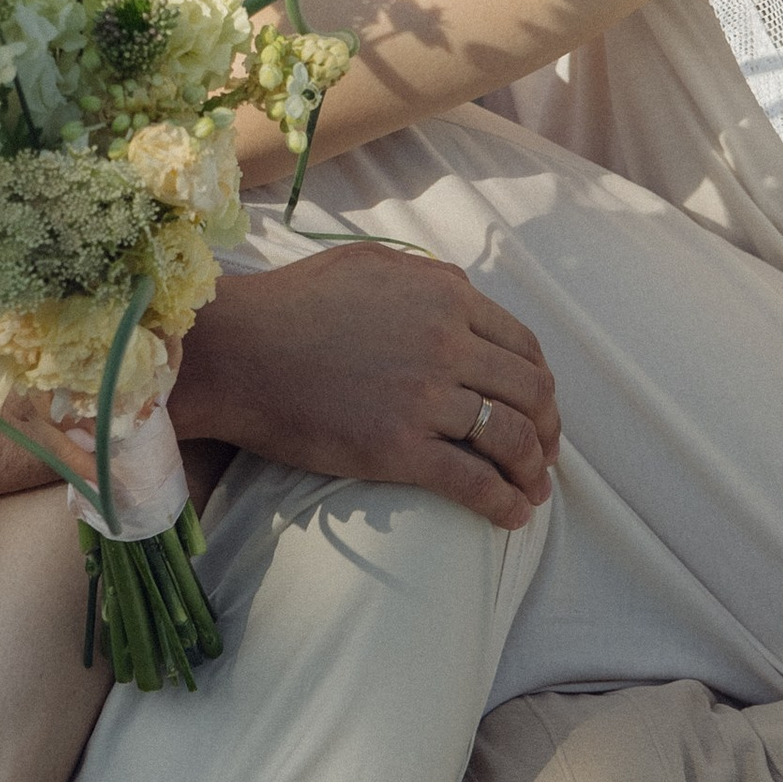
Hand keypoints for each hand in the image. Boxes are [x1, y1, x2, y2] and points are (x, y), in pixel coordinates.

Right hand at [177, 246, 558, 527]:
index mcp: (446, 297)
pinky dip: (505, 503)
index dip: (539, 384)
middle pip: (530, 392)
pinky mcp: (399, 448)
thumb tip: (461, 291)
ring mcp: (426, 397)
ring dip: (533, 471)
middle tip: (544, 456)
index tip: (539, 409)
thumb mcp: (367, 264)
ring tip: (533, 491)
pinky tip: (513, 517)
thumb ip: (425, 276)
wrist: (234, 352)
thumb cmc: (288, 305)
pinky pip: (475, 482)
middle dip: (548, 430)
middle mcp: (448, 342)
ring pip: (512, 439)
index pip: (523, 345)